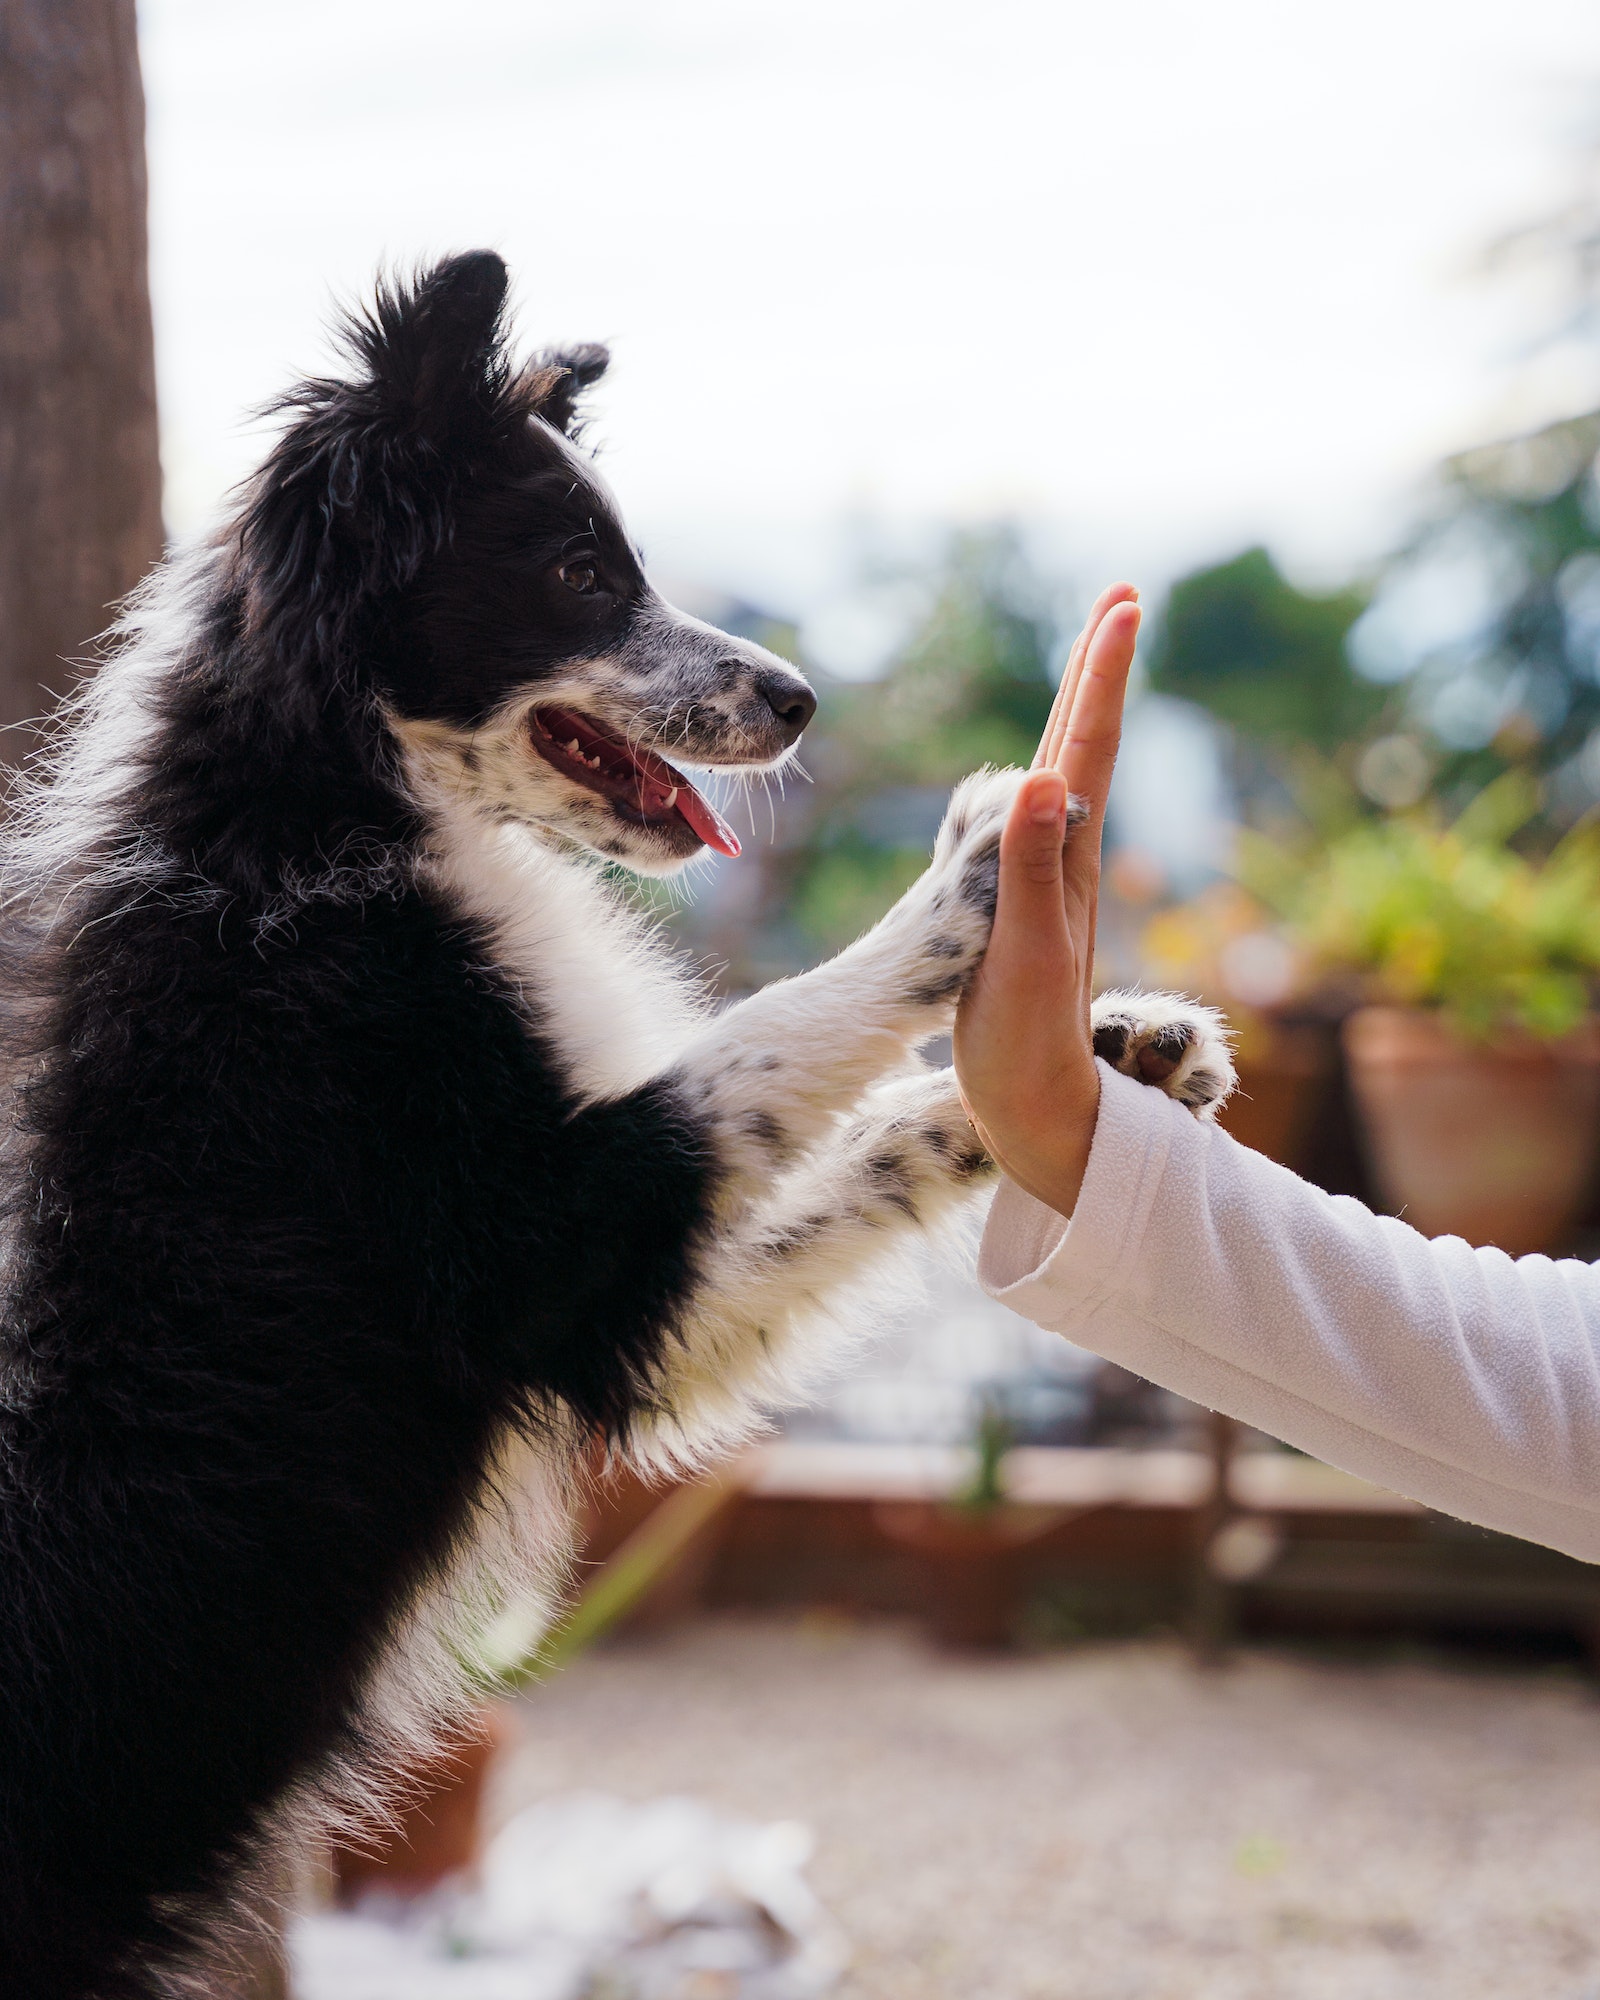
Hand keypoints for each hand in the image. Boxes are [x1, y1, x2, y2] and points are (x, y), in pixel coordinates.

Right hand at [952, 583, 1140, 1215]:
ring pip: (1064, 780)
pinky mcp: (1024, 914)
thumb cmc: (1028, 1048)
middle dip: (1097, 674)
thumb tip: (1044, 777)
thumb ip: (1030, 870)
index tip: (1123, 606)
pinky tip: (1035, 780)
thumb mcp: (1026, 957)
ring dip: (1076, 717)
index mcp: (1066, 863)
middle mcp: (1065, 863)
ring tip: (1087, 666)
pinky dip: (1038, 781)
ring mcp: (1048, 888)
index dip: (1100, 677)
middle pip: (1083, 749)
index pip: (1084, 750)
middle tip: (1121, 602)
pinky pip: (1033, 825)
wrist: (1041, 1117)